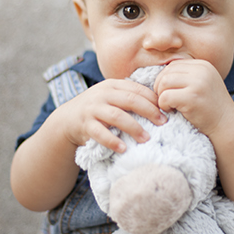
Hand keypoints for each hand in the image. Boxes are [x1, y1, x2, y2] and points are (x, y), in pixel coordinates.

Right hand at [46, 78, 166, 152]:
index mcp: (112, 85)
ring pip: (116, 116)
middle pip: (130, 100)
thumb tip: (161, 104)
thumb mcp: (111, 96)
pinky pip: (100, 133)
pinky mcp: (85, 124)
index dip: (153, 100)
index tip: (166, 111)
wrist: (68, 119)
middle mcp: (102, 94)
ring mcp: (93, 109)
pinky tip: (123, 149)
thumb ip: (129, 96)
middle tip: (163, 123)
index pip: (137, 89)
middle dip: (149, 111)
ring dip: (134, 127)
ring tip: (146, 138)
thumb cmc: (97, 108)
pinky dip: (112, 141)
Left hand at [154, 59, 233, 137]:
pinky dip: (164, 105)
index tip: (170, 93)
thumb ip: (185, 76)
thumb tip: (159, 74)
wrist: (226, 125)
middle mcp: (201, 70)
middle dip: (160, 88)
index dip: (165, 79)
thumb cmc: (210, 107)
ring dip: (161, 96)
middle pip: (166, 73)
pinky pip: (165, 97)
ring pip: (163, 83)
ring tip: (170, 105)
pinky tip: (172, 111)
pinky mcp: (192, 97)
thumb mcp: (201, 84)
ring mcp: (198, 83)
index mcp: (203, 65)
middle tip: (166, 101)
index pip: (173, 65)